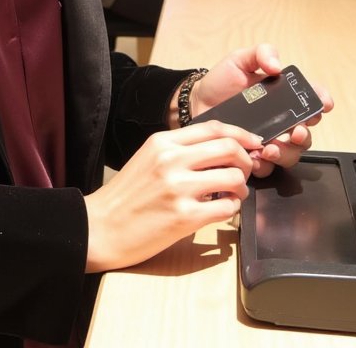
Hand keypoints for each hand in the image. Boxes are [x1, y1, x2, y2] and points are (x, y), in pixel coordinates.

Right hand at [83, 120, 259, 271]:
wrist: (101, 227)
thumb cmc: (127, 195)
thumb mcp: (148, 159)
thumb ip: (179, 150)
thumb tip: (219, 149)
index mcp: (163, 141)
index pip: (214, 127)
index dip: (241, 134)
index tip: (253, 142)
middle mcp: (172, 160)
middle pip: (229, 148)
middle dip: (246, 160)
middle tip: (245, 172)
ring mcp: (179, 188)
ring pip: (233, 178)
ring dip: (241, 187)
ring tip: (233, 194)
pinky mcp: (185, 217)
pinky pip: (227, 208)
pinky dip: (232, 209)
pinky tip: (222, 211)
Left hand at [188, 45, 333, 177]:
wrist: (196, 102)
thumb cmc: (221, 81)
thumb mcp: (240, 60)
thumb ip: (261, 54)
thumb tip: (277, 65)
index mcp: (284, 97)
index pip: (312, 100)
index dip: (322, 101)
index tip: (323, 104)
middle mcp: (282, 122)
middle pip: (306, 135)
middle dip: (304, 135)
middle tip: (295, 132)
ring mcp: (269, 141)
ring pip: (290, 155)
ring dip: (285, 153)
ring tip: (269, 148)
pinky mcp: (253, 157)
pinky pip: (266, 167)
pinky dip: (263, 165)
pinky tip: (253, 158)